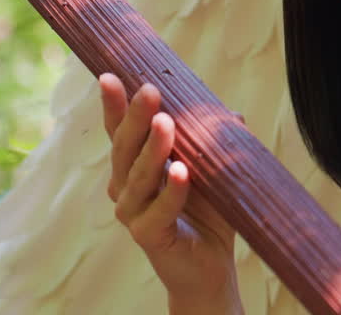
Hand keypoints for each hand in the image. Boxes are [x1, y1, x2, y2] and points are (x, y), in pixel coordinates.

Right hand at [99, 73, 240, 304]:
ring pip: (139, 177)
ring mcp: (132, 213)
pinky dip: (171, 191)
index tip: (110, 75)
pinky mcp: (147, 237)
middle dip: (136, 117)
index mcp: (134, 166)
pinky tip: (180, 171)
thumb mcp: (211, 168)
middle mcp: (125, 187)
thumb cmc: (207, 212)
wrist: (210, 265)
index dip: (113, 105)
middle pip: (125, 148)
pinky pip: (159, 210)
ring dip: (153, 149)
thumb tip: (231, 114)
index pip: (120, 131)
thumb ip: (213, 141)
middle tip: (149, 90)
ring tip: (167, 123)